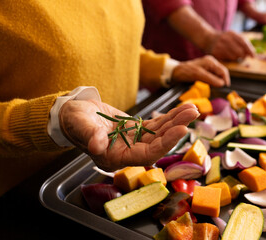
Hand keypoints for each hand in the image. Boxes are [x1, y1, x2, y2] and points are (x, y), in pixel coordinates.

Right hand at [59, 100, 198, 170]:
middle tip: (192, 113)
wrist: (73, 114)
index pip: (146, 154)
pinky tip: (181, 110)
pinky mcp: (136, 130)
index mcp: (115, 157)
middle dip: (176, 129)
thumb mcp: (80, 126)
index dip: (165, 144)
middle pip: (158, 143)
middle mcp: (128, 152)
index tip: (181, 130)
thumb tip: (97, 145)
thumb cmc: (73, 122)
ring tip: (192, 108)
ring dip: (176, 121)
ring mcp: (134, 140)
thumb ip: (90, 135)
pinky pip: (156, 125)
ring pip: (160, 132)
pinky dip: (168, 117)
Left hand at [171, 55, 230, 86]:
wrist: (175, 72)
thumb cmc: (185, 72)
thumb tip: (222, 84)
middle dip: (221, 81)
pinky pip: (212, 78)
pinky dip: (212, 83)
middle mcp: (211, 63)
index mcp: (210, 61)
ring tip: (214, 88)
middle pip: (221, 73)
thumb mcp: (198, 75)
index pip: (223, 71)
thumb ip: (210, 79)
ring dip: (217, 83)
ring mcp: (208, 68)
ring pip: (217, 76)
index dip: (226, 80)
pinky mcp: (205, 72)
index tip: (225, 88)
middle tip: (220, 89)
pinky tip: (210, 87)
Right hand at [206, 31, 255, 60]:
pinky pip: (226, 59)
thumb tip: (250, 52)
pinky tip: (226, 55)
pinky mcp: (216, 52)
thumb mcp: (232, 35)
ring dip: (236, 58)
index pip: (244, 43)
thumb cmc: (222, 38)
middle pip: (240, 52)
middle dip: (243, 55)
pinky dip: (229, 59)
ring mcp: (220, 46)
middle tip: (242, 56)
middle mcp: (226, 39)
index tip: (253, 56)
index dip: (250, 50)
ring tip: (232, 54)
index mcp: (232, 34)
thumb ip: (241, 42)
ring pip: (234, 57)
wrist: (206, 38)